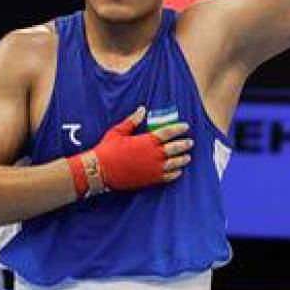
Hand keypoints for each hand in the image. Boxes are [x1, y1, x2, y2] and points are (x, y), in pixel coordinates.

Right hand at [68, 106, 192, 195]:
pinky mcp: (149, 180)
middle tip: (190, 142)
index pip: (168, 132)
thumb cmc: (107, 150)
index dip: (178, 129)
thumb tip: (142, 109)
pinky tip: (178, 172)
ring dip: (182, 160)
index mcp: (146, 141)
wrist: (100, 171)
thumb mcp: (118, 131)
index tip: (185, 126)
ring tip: (187, 157)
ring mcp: (152, 168)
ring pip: (174, 164)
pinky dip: (174, 174)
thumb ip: (132, 120)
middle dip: (184, 144)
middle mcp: (153, 155)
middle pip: (175, 148)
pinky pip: (167, 177)